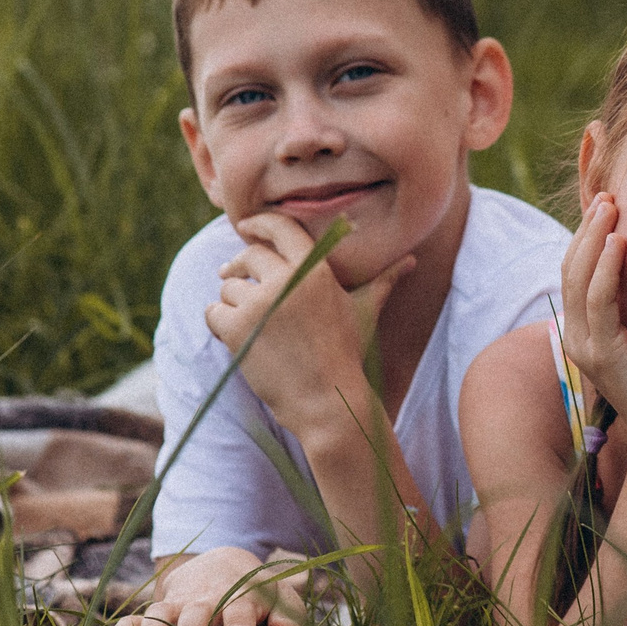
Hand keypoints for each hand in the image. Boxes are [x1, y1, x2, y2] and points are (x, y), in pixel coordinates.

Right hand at [103, 545, 305, 625]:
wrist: (221, 565)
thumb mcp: (278, 601)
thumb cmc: (256, 594)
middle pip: (196, 615)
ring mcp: (175, 606)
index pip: (240, 612)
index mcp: (240, 597)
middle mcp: (204, 601)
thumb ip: (287, 618)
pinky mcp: (154, 615)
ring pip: (161, 616)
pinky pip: (133, 623)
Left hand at [203, 213, 412, 432]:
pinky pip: (214, 313)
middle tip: (230, 274)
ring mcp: (260, 304)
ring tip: (252, 325)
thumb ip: (384, 281)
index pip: (281, 227)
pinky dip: (219, 324)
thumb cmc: (347, 355)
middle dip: (238, 266)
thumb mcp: (365, 311)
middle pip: (248, 256)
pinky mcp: (237, 328)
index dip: (259, 223)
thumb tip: (412, 261)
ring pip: (229, 288)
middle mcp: (287, 280)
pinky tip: (238, 338)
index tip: (247, 226)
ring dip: (233, 304)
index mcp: (316, 270)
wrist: (327, 402)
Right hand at [561, 193, 626, 438]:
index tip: (607, 203)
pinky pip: (599, 301)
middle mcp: (575, 337)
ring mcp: (584, 347)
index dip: (587, 235)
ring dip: (593, 237)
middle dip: (587, 227)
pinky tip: (620, 241)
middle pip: (571, 267)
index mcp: (582, 331)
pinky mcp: (603, 354)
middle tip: (607, 194)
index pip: (575, 271)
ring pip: (579, 278)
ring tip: (611, 205)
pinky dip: (607, 267)